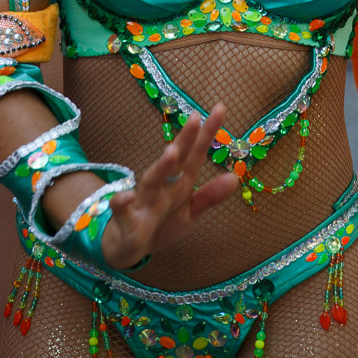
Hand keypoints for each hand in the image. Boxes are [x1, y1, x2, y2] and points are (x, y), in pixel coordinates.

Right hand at [45, 104, 238, 270]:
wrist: (126, 249)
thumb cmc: (160, 225)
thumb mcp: (190, 213)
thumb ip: (210, 196)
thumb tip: (235, 177)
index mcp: (179, 183)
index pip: (195, 154)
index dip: (207, 133)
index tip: (220, 108)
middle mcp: (162, 186)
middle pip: (175, 161)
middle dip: (184, 140)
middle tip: (195, 117)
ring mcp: (143, 201)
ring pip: (151, 181)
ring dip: (161, 167)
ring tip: (172, 151)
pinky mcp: (126, 221)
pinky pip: (122, 211)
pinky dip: (122, 203)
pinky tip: (125, 196)